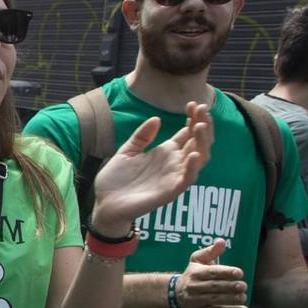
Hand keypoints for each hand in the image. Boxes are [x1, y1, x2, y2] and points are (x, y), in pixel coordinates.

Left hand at [90, 102, 211, 234]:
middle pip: (198, 141)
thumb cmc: (116, 180)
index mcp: (165, 152)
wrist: (104, 204)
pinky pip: (187, 179)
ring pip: (199, 158)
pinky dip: (193, 167)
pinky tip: (195, 153)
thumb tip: (156, 118)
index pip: (187, 132)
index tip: (192, 104)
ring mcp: (173, 176)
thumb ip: (141, 136)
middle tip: (201, 108)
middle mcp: (174, 163)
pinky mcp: (170, 191)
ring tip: (201, 125)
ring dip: (203, 141)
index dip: (193, 118)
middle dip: (203, 124)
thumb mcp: (126, 151)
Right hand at [176, 239, 248, 307]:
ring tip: (243, 297)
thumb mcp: (198, 260)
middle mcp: (193, 286)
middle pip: (213, 286)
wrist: (175, 293)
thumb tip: (221, 241)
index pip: (211, 272)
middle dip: (229, 286)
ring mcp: (196, 300)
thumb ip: (211, 251)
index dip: (225, 272)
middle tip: (243, 285)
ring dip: (231, 299)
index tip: (239, 272)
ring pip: (215, 300)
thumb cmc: (193, 274)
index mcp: (195, 272)